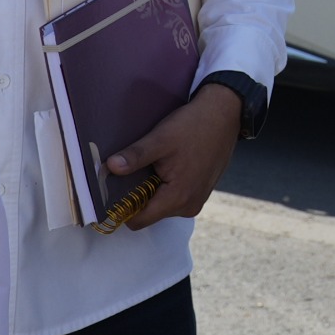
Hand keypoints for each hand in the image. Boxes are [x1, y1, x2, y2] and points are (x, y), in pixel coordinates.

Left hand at [107, 83, 242, 227]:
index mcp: (177, 198)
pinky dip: (165, 185)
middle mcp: (188, 206)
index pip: (138, 220)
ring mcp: (196, 200)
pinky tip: (166, 164)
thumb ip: (135, 156)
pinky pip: (174, 197)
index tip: (110, 191)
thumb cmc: (194, 126)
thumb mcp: (160, 139)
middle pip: (149, 213)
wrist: (224, 114)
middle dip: (136, 195)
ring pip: (161, 205)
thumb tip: (110, 168)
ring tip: (152, 164)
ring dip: (151, 189)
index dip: (121, 209)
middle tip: (131, 170)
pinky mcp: (200, 192)